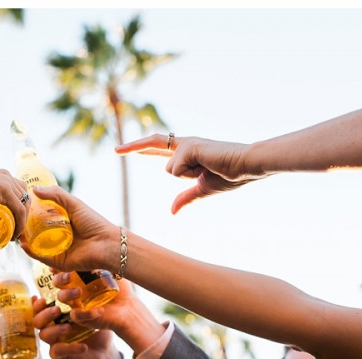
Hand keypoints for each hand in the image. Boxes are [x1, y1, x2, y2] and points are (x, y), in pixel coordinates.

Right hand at [0, 163, 28, 240]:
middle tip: (15, 230)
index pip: (17, 190)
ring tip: (15, 234)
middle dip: (23, 214)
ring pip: (25, 204)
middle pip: (24, 197)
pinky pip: (19, 210)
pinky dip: (20, 224)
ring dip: (23, 221)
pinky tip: (15, 234)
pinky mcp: (5, 190)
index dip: (19, 206)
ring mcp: (7, 183)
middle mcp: (6, 177)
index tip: (13, 222)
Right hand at [18, 186, 119, 273]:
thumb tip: (35, 189)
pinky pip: (42, 258)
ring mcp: (58, 250)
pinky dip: (32, 252)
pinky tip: (24, 244)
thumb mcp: (73, 204)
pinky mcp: (58, 262)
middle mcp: (58, 237)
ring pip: (37, 246)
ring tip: (16, 232)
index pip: (42, 219)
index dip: (30, 215)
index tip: (19, 208)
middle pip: (37, 233)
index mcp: (62, 224)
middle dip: (25, 228)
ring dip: (25, 240)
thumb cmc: (93, 223)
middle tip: (14, 221)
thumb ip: (56, 194)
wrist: (106, 243)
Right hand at [32, 296, 120, 358]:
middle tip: (58, 309)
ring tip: (69, 327)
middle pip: (36, 320)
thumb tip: (88, 273)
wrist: (104, 352)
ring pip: (43, 335)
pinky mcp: (60, 356)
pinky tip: (83, 346)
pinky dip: (70, 348)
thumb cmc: (95, 327)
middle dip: (45, 314)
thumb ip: (87, 295)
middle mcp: (50, 327)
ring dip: (55, 329)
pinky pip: (58, 352)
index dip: (37, 303)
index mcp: (55, 313)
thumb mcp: (92, 309)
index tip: (44, 298)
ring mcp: (53, 342)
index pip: (38, 307)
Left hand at [115, 134, 262, 213]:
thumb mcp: (203, 189)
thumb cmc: (231, 176)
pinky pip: (176, 170)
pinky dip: (191, 174)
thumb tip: (172, 211)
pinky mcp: (188, 146)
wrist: (247, 166)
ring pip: (168, 170)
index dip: (142, 149)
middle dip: (132, 147)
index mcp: (187, 153)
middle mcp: (184, 144)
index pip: (158, 150)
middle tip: (113, 151)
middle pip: (152, 143)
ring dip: (188, 177)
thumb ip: (185, 198)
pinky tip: (207, 166)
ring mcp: (186, 144)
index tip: (126, 150)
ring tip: (207, 170)